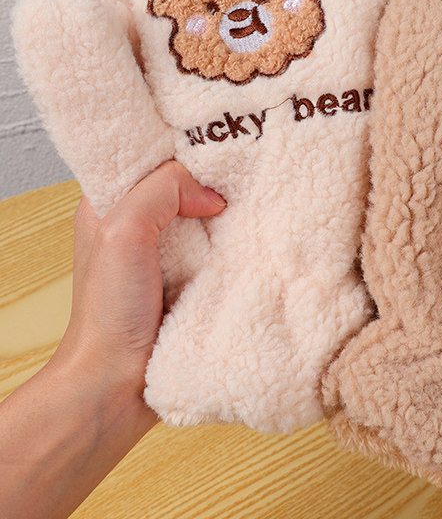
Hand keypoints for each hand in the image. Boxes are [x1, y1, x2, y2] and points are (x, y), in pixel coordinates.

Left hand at [0, 161, 225, 518]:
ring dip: (226, 207)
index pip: (149, 154)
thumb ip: (163, 191)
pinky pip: (216, 242)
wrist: (119, 382)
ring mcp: (165, 249)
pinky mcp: (189, 273)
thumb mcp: (124, 231)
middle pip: (180, 180)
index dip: (180, 144)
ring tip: (256, 192)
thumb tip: (212, 193)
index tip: (215, 135)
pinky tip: (251, 231)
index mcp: (109, 202)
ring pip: (202, 211)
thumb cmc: (108, 312)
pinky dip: (233, 237)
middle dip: (210, 173)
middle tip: (245, 161)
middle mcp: (136, 221)